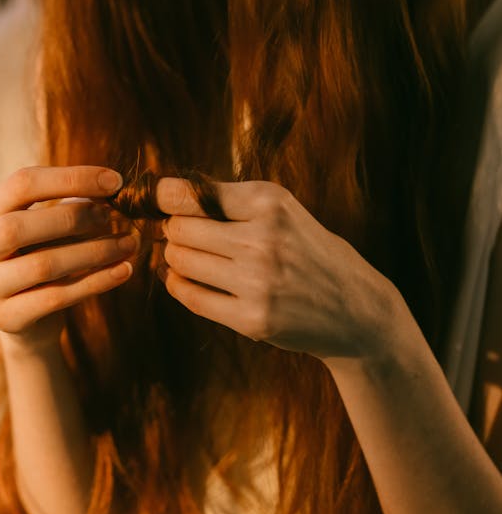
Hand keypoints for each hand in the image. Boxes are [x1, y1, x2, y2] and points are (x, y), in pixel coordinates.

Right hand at [0, 166, 136, 348]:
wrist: (32, 318)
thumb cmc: (44, 253)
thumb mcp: (51, 223)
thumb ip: (72, 203)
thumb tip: (111, 187)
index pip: (22, 183)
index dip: (71, 178)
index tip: (114, 182)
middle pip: (18, 226)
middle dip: (74, 218)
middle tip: (114, 216)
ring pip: (42, 264)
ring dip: (94, 251)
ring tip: (129, 243)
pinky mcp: (6, 318)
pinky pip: (56, 297)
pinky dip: (96, 281)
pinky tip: (124, 270)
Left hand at [156, 178, 400, 365]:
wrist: (353, 307)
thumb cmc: (305, 248)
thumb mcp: (280, 208)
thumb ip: (228, 199)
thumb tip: (164, 194)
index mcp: (269, 202)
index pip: (190, 194)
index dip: (165, 197)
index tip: (160, 200)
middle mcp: (263, 239)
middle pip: (179, 228)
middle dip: (173, 229)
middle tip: (179, 232)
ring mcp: (258, 282)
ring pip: (180, 261)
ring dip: (175, 257)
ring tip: (186, 255)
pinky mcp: (253, 319)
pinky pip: (191, 297)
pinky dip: (178, 285)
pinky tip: (182, 279)